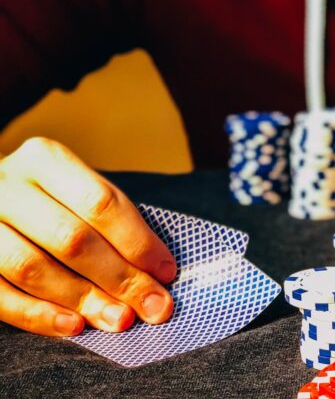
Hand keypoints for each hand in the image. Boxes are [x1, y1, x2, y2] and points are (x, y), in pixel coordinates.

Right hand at [0, 137, 174, 335]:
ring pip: (32, 267)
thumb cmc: (48, 201)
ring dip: (82, 300)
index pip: (100, 202)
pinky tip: (73, 326)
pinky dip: (38, 315)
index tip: (166, 272)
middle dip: (119, 278)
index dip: (138, 241)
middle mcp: (7, 185)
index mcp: (44, 160)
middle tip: (153, 306)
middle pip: (71, 238)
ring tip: (119, 320)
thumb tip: (157, 273)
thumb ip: (111, 223)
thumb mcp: (75, 191)